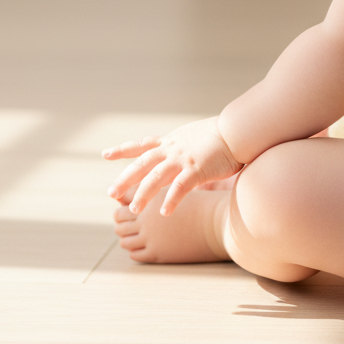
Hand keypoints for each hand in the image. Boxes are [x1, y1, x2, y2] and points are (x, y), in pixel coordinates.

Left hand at [103, 117, 241, 215]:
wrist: (237, 129)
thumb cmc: (222, 134)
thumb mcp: (196, 137)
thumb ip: (185, 146)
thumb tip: (181, 151)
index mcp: (171, 141)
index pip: (141, 145)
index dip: (122, 150)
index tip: (105, 155)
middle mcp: (172, 149)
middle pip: (142, 164)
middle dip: (124, 179)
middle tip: (110, 193)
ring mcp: (183, 159)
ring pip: (156, 177)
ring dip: (143, 194)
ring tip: (133, 210)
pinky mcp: (197, 169)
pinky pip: (180, 187)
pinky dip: (171, 200)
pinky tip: (164, 213)